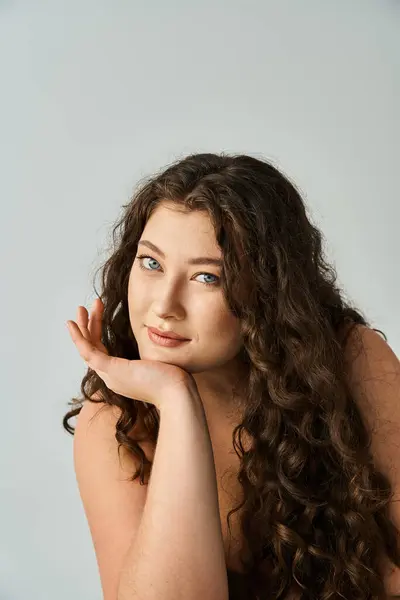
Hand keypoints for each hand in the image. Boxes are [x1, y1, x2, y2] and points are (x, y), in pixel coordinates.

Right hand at [66, 298, 194, 408]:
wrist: (178, 394)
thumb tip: (158, 339)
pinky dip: (79, 336)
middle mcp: (112, 378)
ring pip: (87, 349)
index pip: (102, 352)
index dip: (97, 333)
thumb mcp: (158, 362)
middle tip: (83, 309)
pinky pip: (88, 351)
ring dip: (82, 328)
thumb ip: (151, 354)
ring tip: (80, 309)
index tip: (97, 314)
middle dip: (88, 327)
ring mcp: (110, 375)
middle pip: (92, 350)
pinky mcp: (112, 370)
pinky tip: (73, 323)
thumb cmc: (174, 381)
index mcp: (122, 377)